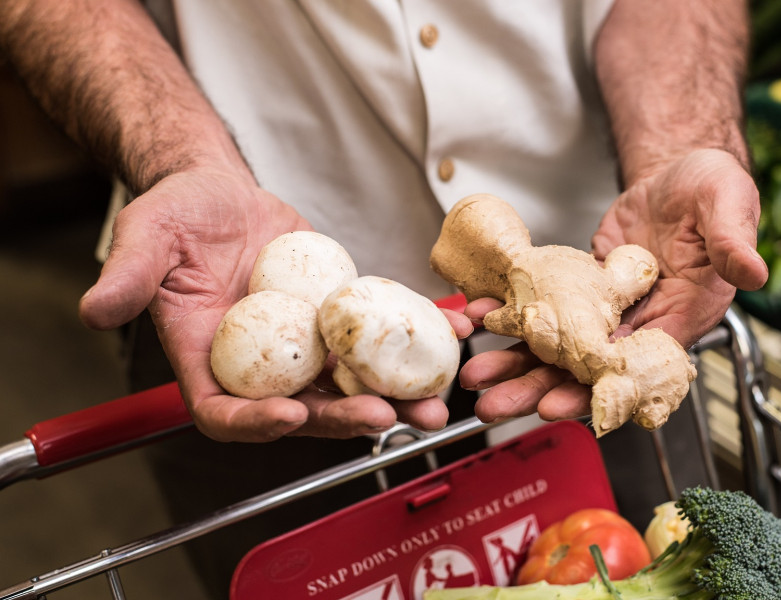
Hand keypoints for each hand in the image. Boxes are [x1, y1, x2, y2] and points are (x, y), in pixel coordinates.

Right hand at [79, 168, 471, 440]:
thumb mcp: (146, 239)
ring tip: (436, 402)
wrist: (220, 195)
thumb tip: (97, 309)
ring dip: (396, 395)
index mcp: (210, 362)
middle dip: (346, 419)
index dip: (256, 423)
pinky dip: (417, 336)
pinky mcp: (339, 318)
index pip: (226, 412)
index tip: (289, 415)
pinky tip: (455, 329)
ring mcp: (305, 346)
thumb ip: (128, 277)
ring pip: (352, 382)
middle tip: (387, 418)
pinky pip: (378, 335)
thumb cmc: (177, 217)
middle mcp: (262, 365)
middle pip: (304, 409)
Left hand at [462, 149, 767, 423]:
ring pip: (560, 347)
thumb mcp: (728, 203)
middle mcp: (643, 322)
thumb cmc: (713, 189)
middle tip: (496, 405)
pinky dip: (514, 317)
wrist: (679, 173)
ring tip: (477, 376)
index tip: (559, 407)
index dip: (598, 391)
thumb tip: (752, 271)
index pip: (637, 368)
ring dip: (519, 363)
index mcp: (682, 315)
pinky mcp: (583, 289)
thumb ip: (733, 240)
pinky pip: (547, 310)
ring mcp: (609, 309)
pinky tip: (480, 320)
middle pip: (587, 369)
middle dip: (540, 388)